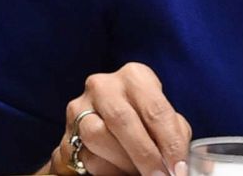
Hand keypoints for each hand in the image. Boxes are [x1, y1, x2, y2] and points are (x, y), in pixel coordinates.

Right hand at [48, 62, 191, 175]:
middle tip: (160, 175)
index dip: (169, 142)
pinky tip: (120, 171)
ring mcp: (79, 107)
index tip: (178, 167)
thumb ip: (172, 134)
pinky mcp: (65, 132)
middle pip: (122, 120)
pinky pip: (84, 154)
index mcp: (135, 76)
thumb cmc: (143, 120)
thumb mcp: (162, 120)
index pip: (155, 109)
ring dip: (124, 162)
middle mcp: (104, 86)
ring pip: (97, 136)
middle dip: (144, 154)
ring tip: (140, 172)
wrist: (103, 125)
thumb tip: (177, 164)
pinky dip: (107, 169)